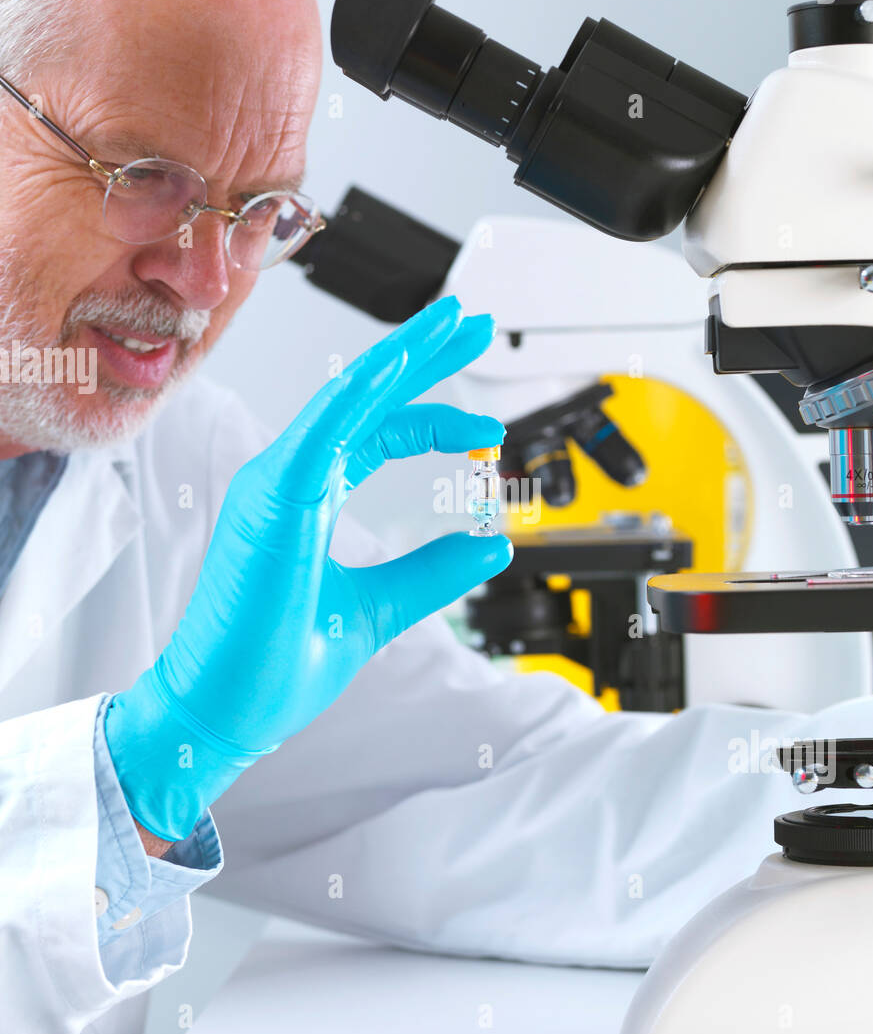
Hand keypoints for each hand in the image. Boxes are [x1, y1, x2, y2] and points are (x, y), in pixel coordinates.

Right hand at [105, 296, 510, 841]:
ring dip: (402, 357)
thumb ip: (429, 573)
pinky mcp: (270, 505)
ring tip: (452, 322)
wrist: (221, 712)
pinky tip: (399, 368)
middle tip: (472, 321)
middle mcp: (290, 480)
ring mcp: (275, 486)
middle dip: (423, 354)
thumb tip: (489, 545)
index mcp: (308, 497)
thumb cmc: (272, 663)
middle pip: (366, 398)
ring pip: (346, 399)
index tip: (487, 431)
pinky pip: (320, 435)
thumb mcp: (377, 609)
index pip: (379, 433)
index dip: (435, 417)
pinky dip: (360, 398)